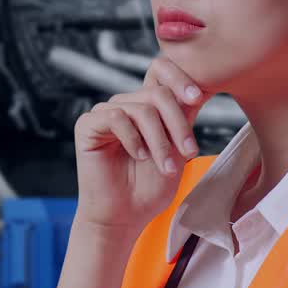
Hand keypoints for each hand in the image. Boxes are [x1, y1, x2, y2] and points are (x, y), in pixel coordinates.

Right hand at [72, 56, 214, 232]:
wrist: (125, 217)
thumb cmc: (150, 187)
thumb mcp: (177, 149)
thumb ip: (184, 118)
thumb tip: (200, 89)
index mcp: (147, 105)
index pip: (160, 70)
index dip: (180, 77)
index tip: (197, 98)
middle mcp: (126, 104)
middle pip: (158, 93)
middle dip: (178, 124)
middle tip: (189, 152)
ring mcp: (105, 112)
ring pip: (142, 109)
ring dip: (160, 141)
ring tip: (167, 167)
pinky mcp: (87, 125)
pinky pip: (116, 118)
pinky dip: (133, 139)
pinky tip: (139, 157)